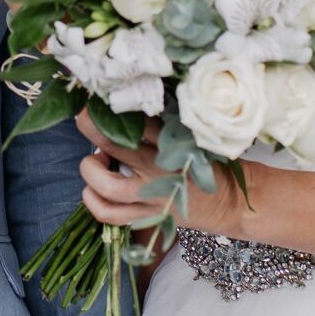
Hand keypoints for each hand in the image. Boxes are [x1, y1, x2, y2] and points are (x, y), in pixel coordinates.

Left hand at [74, 111, 239, 235]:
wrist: (228, 203)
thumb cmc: (210, 165)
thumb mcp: (194, 138)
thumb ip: (166, 125)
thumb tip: (131, 107)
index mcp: (175, 145)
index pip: (141, 120)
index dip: (114, 106)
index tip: (98, 97)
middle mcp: (159, 170)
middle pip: (116, 145)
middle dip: (92, 128)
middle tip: (86, 120)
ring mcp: (151, 197)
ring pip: (107, 187)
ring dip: (91, 170)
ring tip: (95, 161)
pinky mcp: (146, 218)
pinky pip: (109, 214)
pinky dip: (92, 202)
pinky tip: (92, 189)